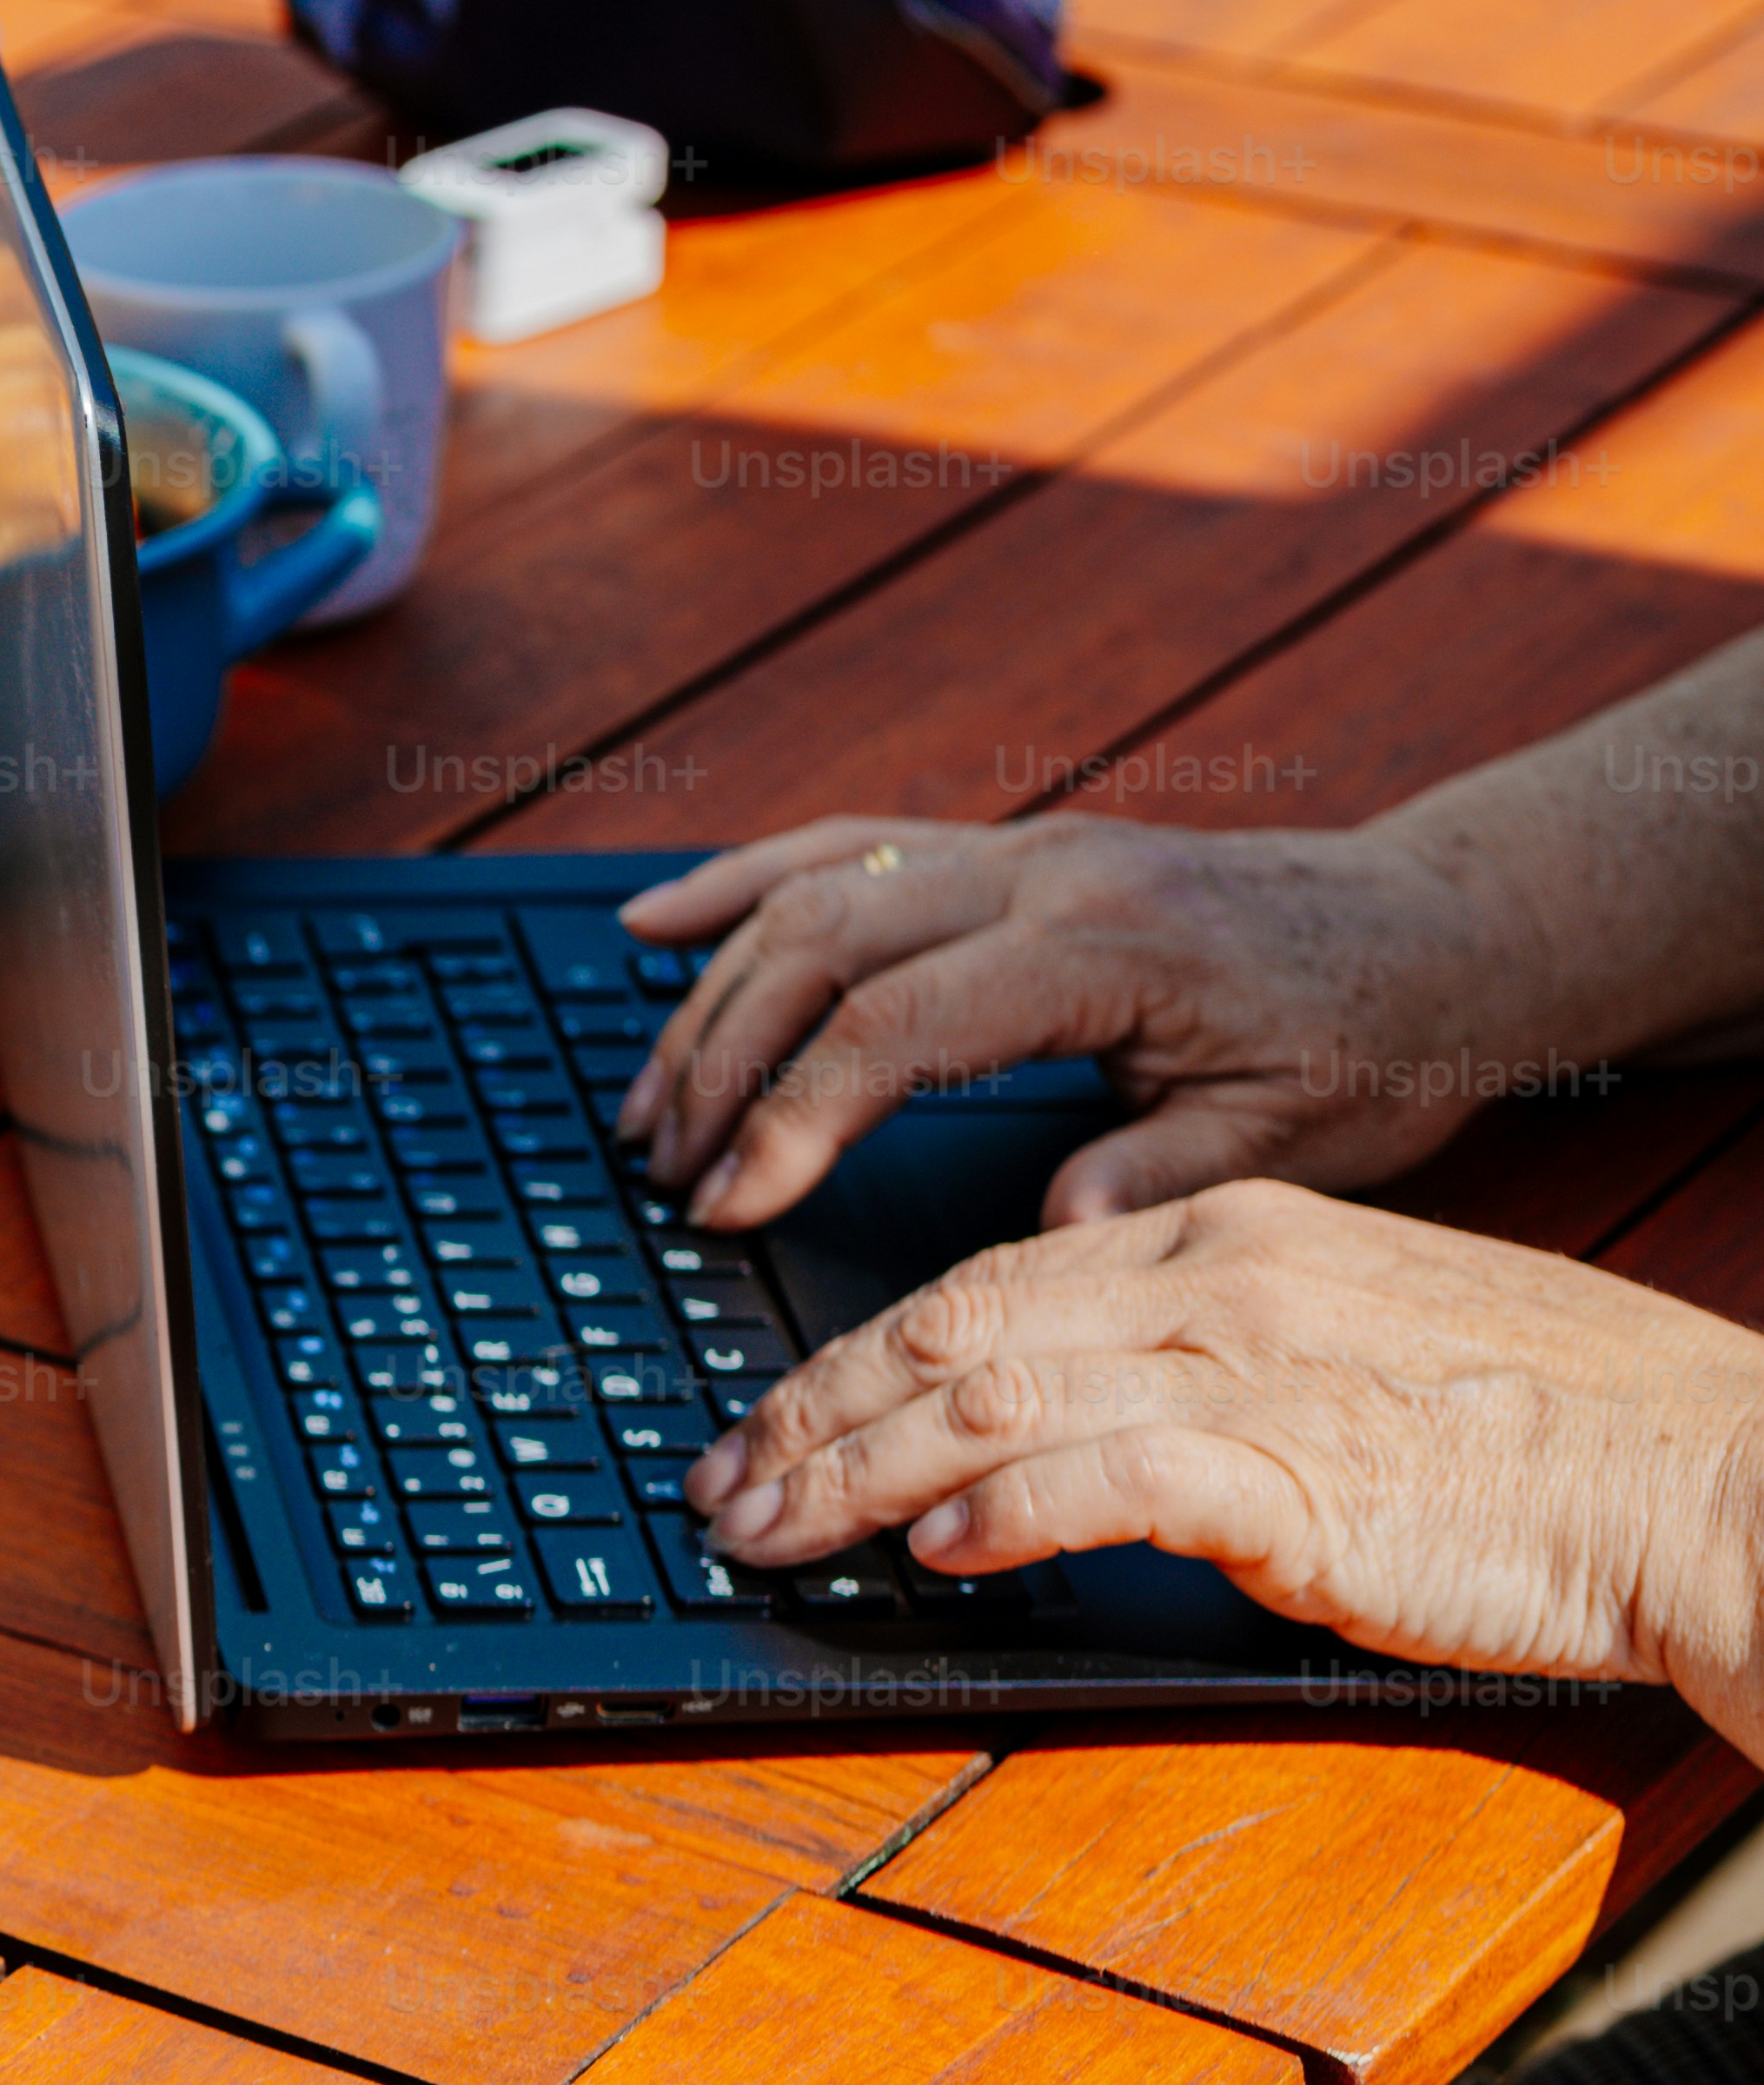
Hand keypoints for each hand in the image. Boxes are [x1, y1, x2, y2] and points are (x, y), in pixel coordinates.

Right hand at [614, 815, 1540, 1232]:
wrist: (1442, 928)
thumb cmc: (1377, 1037)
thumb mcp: (1295, 1135)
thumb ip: (1160, 1173)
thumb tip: (1045, 1238)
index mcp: (1108, 945)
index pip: (894, 1026)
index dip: (790, 1120)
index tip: (726, 1209)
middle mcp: (1048, 872)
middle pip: (819, 944)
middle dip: (718, 1064)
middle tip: (665, 1172)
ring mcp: (1021, 846)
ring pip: (811, 891)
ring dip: (709, 996)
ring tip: (641, 1100)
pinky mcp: (1006, 848)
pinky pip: (842, 847)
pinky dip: (736, 883)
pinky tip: (651, 924)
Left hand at [683, 1181, 1763, 1750]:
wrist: (1698, 1468)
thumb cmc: (1525, 1432)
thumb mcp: (1332, 1350)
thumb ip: (1187, 1367)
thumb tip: (1040, 1436)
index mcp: (1227, 1238)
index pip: (979, 1281)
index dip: (847, 1359)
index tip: (763, 1426)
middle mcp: (1223, 1284)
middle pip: (951, 1330)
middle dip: (807, 1416)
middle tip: (714, 1492)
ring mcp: (1258, 1373)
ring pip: (992, 1400)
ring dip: (855, 1478)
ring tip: (769, 1533)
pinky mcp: (1301, 1472)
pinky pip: (1112, 1478)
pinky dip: (1005, 1515)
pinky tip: (939, 1556)